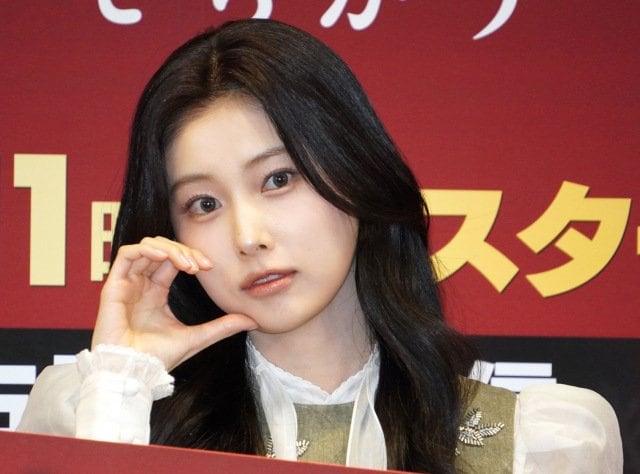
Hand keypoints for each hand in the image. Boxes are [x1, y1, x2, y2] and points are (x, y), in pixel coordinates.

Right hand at [92, 236, 256, 370]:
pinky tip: (164, 257)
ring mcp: (127, 284)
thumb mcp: (198, 337)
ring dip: (168, 249)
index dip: (191, 257)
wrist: (134, 373)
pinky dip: (146, 249)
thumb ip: (222, 326)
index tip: (209, 267)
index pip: (174, 262)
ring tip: (186, 263)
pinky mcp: (113, 286)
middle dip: (183, 251)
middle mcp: (141, 285)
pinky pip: (126, 254)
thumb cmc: (158, 359)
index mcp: (156, 292)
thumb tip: (253, 320)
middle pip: (161, 250)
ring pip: (146, 248)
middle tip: (200, 265)